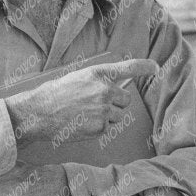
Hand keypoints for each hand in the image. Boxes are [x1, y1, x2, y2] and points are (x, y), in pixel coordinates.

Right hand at [4, 62, 143, 150]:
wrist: (40, 113)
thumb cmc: (55, 94)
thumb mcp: (78, 78)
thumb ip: (98, 81)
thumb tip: (116, 89)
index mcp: (98, 74)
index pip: (129, 67)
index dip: (145, 67)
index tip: (155, 67)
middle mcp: (105, 89)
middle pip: (126, 99)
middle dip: (116, 103)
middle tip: (97, 105)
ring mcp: (104, 109)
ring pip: (118, 116)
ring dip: (108, 117)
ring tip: (86, 115)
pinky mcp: (100, 126)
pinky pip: (108, 128)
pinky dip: (98, 128)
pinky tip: (82, 123)